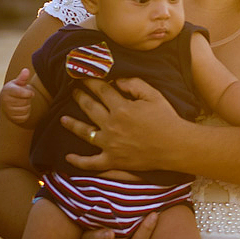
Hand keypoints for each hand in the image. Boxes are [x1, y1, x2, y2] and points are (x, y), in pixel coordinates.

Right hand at [0, 68, 34, 125]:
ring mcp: (8, 110)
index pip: (22, 93)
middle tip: (23, 97)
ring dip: (27, 106)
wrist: (6, 102)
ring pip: (25, 109)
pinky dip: (26, 113)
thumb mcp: (18, 83)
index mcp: (7, 90)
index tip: (30, 92)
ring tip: (21, 102)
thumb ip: (23, 78)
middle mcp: (5, 101)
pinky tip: (21, 109)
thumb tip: (26, 70)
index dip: (29, 93)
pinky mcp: (12, 118)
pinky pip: (25, 117)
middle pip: (25, 101)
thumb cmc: (14, 90)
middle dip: (27, 99)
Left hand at [63, 77, 181, 171]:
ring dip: (71, 124)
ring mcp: (110, 144)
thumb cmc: (168, 119)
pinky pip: (91, 163)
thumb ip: (134, 84)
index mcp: (121, 108)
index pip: (101, 90)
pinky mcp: (113, 160)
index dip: (91, 81)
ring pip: (85, 133)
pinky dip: (78, 161)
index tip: (84, 75)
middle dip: (79, 97)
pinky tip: (68, 157)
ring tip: (62, 118)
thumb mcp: (154, 95)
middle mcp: (111, 125)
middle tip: (73, 91)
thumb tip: (116, 81)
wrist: (176, 146)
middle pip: (89, 108)